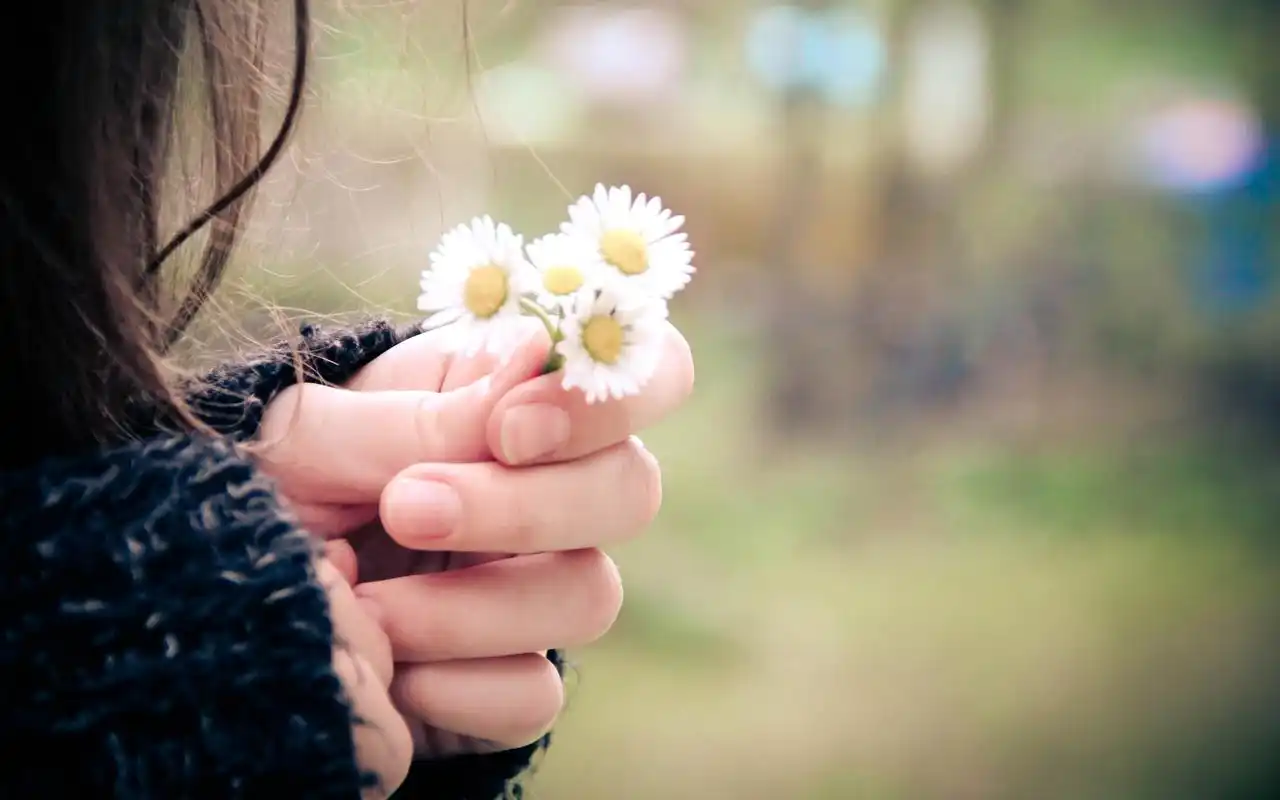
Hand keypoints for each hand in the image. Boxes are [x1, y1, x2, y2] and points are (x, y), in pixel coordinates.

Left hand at [258, 320, 694, 754]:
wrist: (226, 592)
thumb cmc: (276, 479)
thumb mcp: (315, 430)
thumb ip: (419, 413)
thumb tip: (531, 363)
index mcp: (520, 399)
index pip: (647, 371)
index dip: (605, 402)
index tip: (506, 432)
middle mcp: (555, 490)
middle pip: (632, 490)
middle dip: (524, 507)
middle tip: (406, 509)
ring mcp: (541, 587)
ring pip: (592, 596)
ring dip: (474, 605)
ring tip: (369, 604)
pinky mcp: (511, 679)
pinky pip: (536, 695)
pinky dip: (460, 688)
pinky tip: (391, 670)